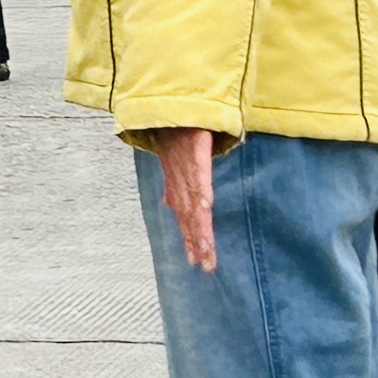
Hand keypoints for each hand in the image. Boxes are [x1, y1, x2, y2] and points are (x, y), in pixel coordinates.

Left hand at [148, 126, 218, 271]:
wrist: (170, 111)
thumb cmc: (175, 139)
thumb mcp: (175, 166)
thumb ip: (175, 188)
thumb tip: (169, 207)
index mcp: (179, 189)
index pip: (187, 220)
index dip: (191, 240)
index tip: (197, 262)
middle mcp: (181, 184)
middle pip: (191, 218)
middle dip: (198, 243)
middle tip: (205, 266)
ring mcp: (187, 171)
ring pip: (195, 202)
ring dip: (200, 226)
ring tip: (207, 248)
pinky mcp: (194, 154)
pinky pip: (199, 174)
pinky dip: (201, 190)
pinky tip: (206, 206)